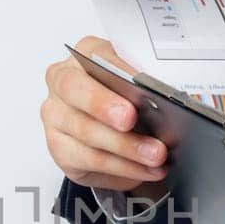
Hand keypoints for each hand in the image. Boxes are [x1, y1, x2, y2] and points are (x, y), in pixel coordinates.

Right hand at [40, 36, 167, 191]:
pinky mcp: (59, 147)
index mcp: (85, 54)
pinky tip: (145, 169)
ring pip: (86, 131)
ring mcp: (56, 115)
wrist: (113, 131)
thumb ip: (147, 86)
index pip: (95, 55)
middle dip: (105, 106)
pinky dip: (122, 167)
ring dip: (125, 146)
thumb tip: (168, 98)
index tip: (135, 85)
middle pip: (76, 90)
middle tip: (130, 119)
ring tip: (155, 154)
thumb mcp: (139, 85)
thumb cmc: (126, 100)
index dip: (115, 70)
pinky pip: (89, 159)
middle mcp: (63, 81)